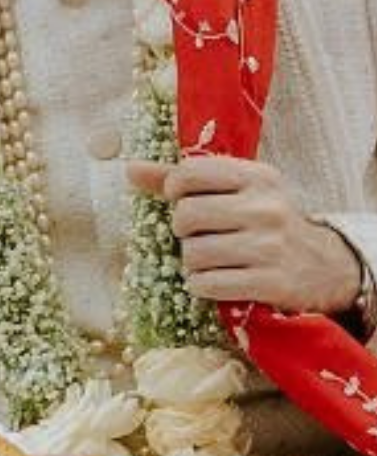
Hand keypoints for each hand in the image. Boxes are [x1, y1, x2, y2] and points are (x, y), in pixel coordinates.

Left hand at [128, 156, 361, 313]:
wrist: (324, 266)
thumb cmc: (266, 224)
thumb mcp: (238, 192)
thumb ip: (184, 179)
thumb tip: (131, 169)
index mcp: (256, 177)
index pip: (189, 172)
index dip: (175, 190)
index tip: (184, 200)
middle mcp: (265, 207)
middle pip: (186, 215)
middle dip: (183, 231)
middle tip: (200, 236)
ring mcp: (269, 246)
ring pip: (193, 254)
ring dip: (193, 263)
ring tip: (212, 260)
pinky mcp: (269, 282)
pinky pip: (206, 285)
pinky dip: (202, 286)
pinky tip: (217, 280)